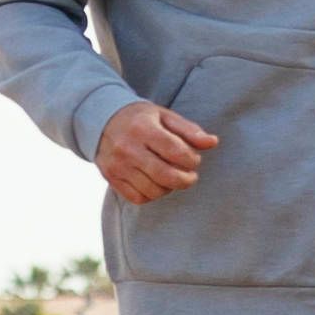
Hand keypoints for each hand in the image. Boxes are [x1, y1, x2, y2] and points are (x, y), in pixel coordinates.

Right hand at [94, 102, 213, 202]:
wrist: (101, 120)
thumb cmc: (140, 119)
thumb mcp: (165, 116)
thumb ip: (189, 130)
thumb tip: (213, 143)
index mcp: (143, 129)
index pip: (176, 151)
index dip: (192, 160)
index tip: (194, 160)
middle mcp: (127, 148)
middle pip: (165, 175)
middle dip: (186, 180)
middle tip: (191, 177)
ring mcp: (118, 165)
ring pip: (153, 190)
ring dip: (170, 188)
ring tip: (173, 178)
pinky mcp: (111, 178)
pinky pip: (138, 198)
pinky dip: (152, 195)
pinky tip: (157, 184)